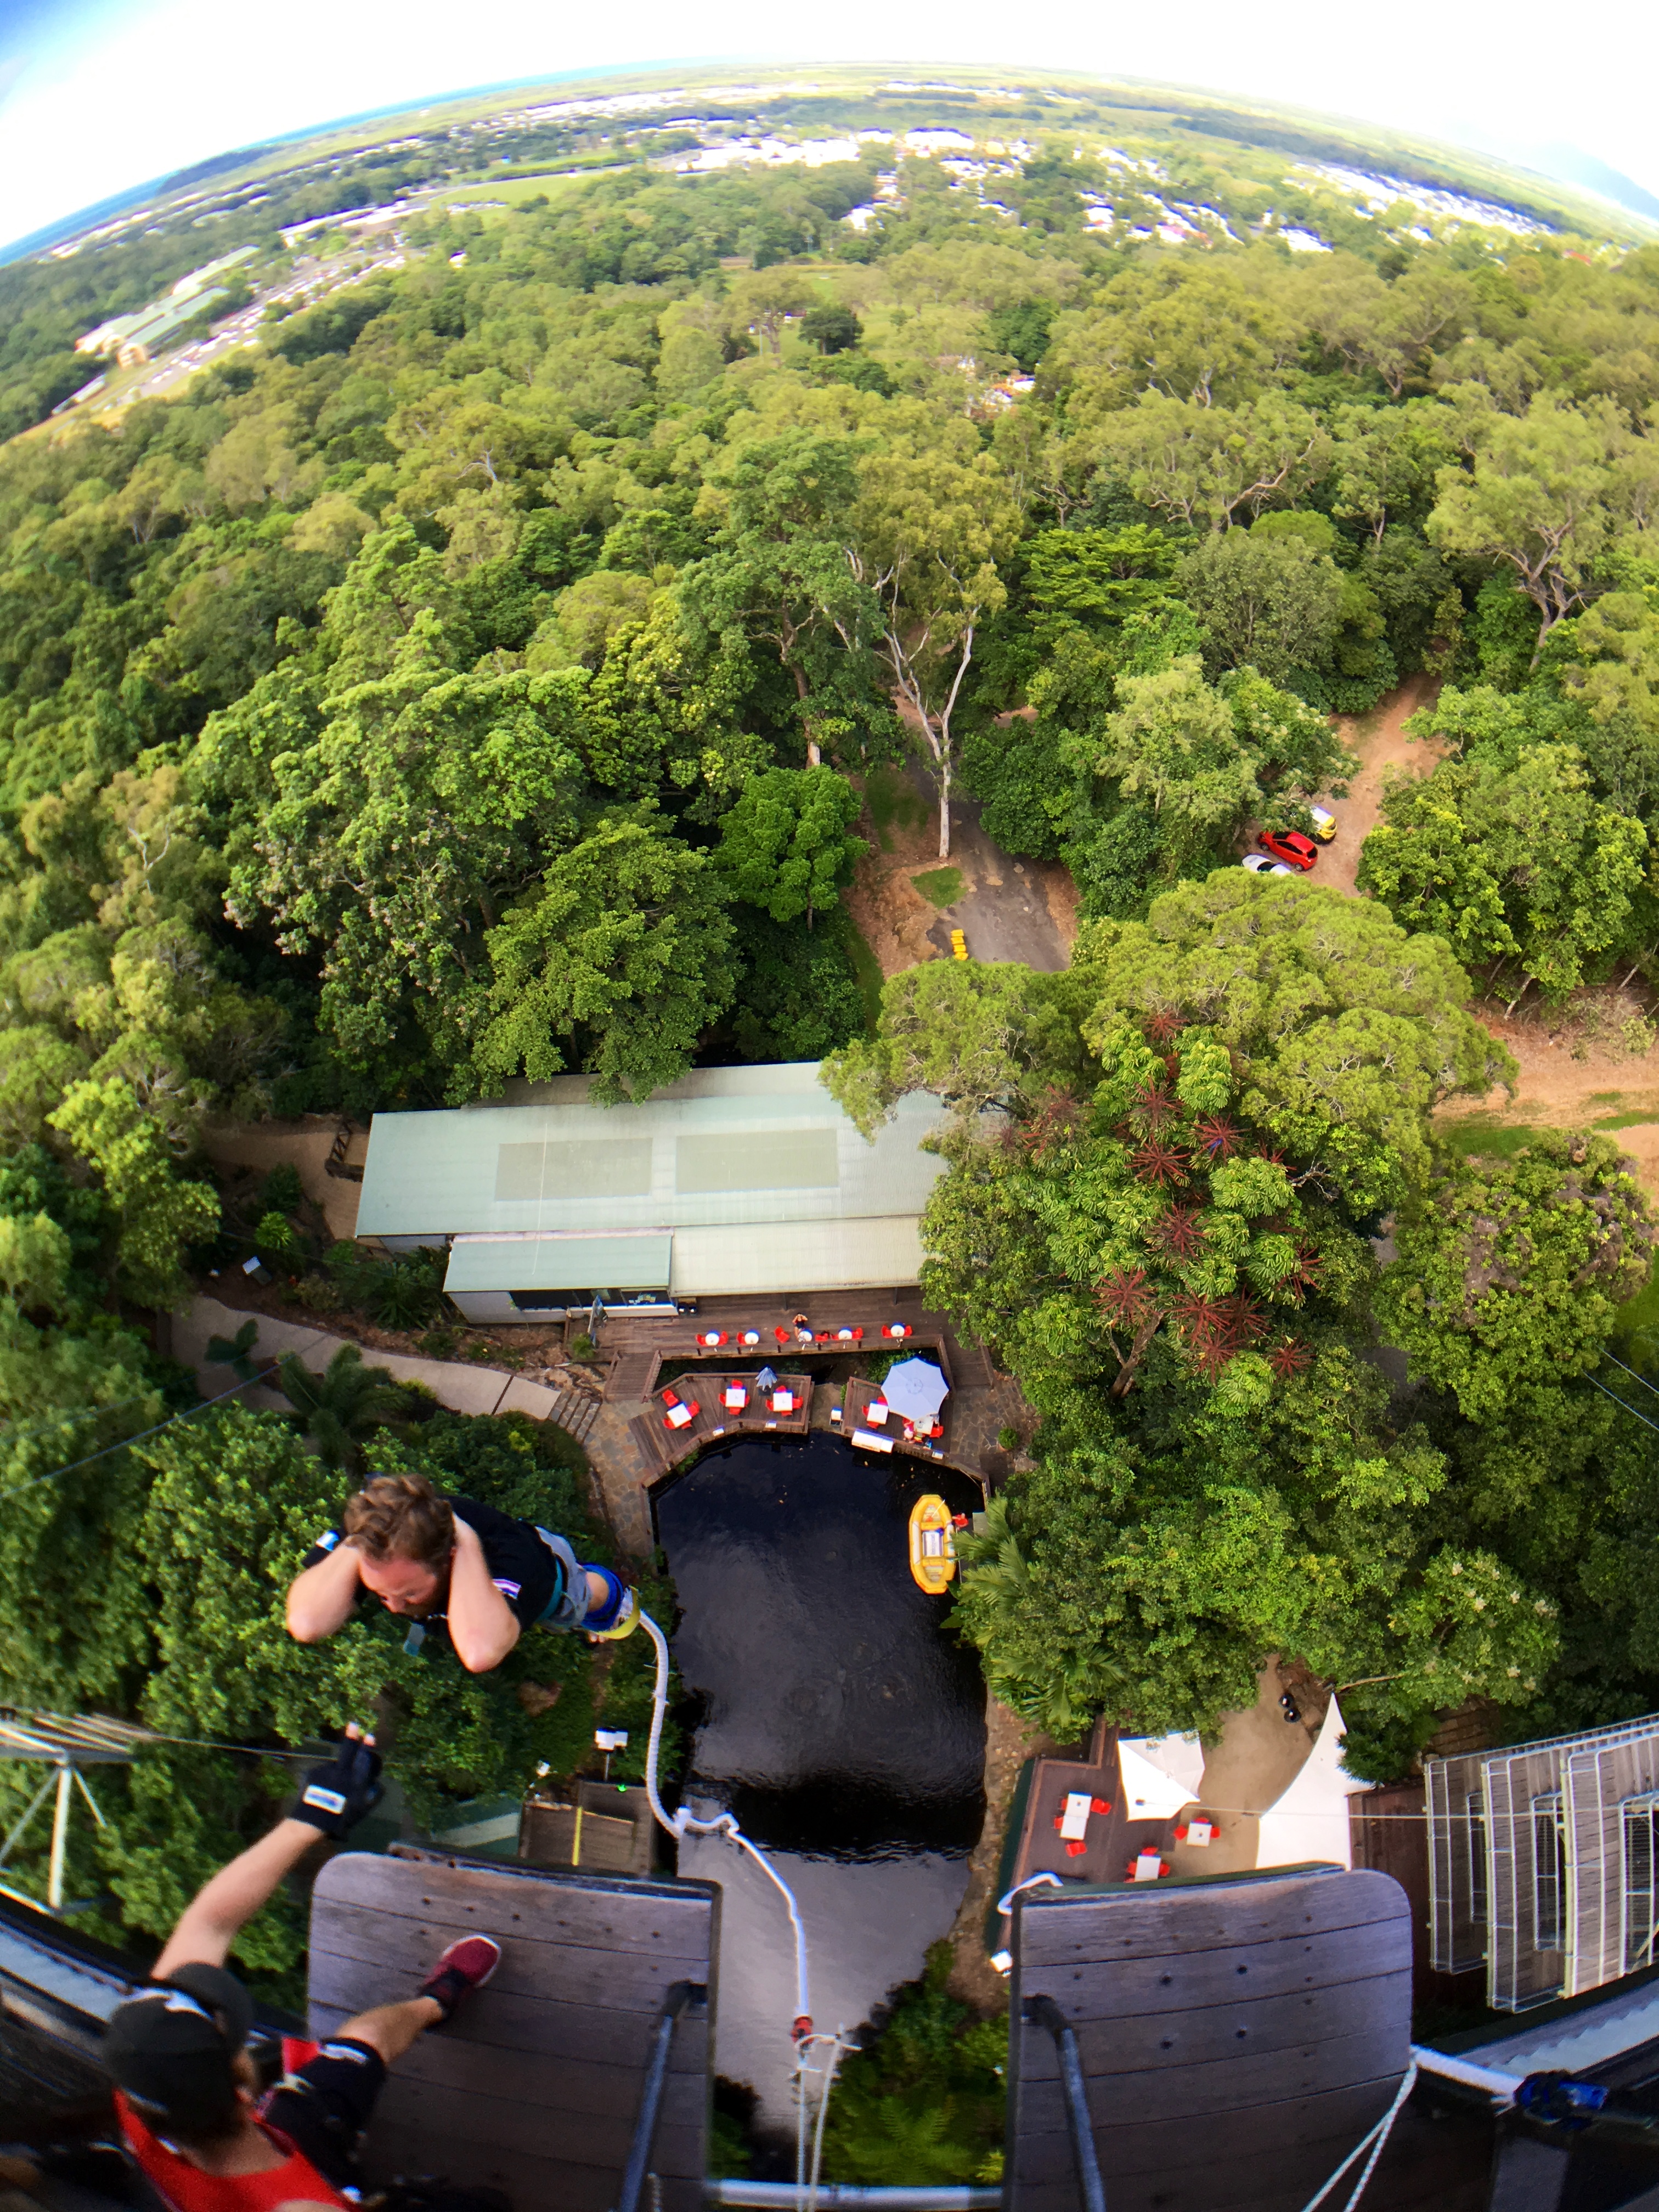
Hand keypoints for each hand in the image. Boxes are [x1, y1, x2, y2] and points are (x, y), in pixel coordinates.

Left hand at [293, 1724, 382, 1839]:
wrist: (312, 1822)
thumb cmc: (340, 1818)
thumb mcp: (361, 1810)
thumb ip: (372, 1795)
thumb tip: (378, 1783)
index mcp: (354, 1779)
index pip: (364, 1758)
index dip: (367, 1747)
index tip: (369, 1736)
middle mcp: (341, 1771)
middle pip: (348, 1751)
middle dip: (352, 1738)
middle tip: (353, 1725)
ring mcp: (325, 1770)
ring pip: (334, 1767)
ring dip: (334, 1772)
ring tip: (332, 1789)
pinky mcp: (313, 1773)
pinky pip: (322, 1773)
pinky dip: (324, 1778)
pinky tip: (322, 1790)